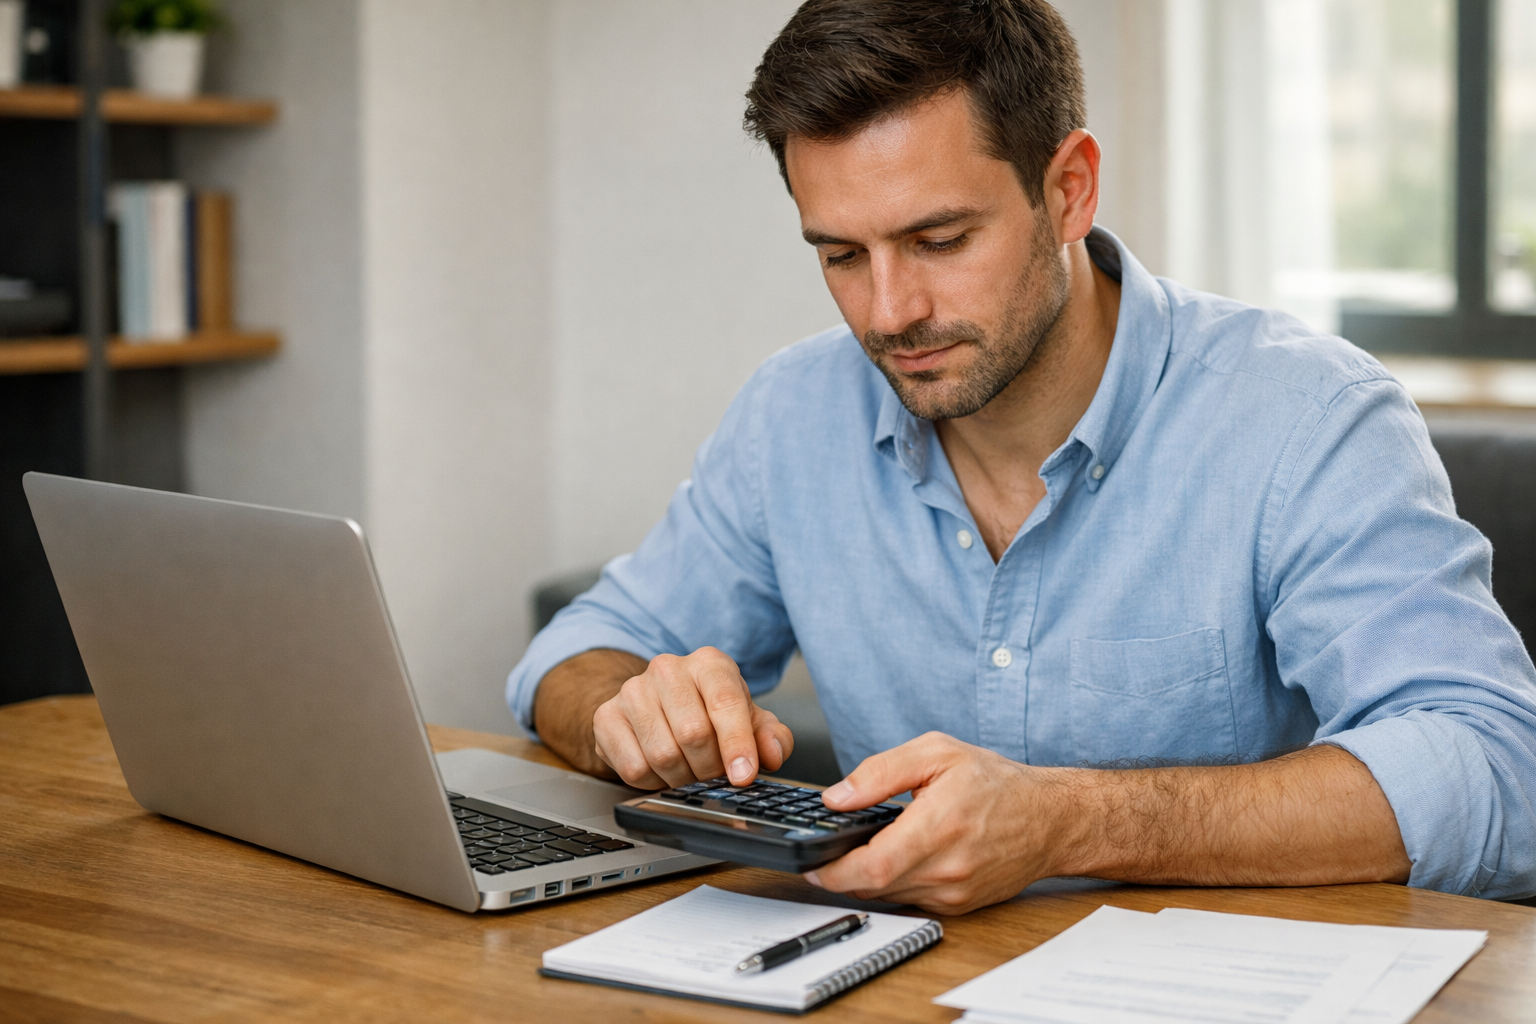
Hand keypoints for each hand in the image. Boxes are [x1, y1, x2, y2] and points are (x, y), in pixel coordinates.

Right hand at [591, 647, 793, 789]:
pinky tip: (662, 771)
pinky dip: (654, 782)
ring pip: (662, 754)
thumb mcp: (748, 721)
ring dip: (682, 777)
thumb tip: (773, 753)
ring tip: (689, 772)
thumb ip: (771, 736)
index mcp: (710, 663)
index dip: (737, 744)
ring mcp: (633, 691)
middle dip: (710, 768)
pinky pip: (633, 767)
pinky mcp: (606, 716)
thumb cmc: (708, 713)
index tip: (744, 776)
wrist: (656, 706)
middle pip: (693, 734)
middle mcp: (668, 669)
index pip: (725, 702)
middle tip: (715, 776)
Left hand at [805, 732, 1072, 914]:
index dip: (833, 871)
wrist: (1049, 819)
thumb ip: (881, 772)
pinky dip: (894, 884)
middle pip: (874, 886)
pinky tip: (894, 860)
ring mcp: (955, 892)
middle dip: (842, 874)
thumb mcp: (936, 753)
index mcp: (939, 826)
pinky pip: (911, 900)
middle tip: (823, 857)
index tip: (811, 865)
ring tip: (858, 853)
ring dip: (867, 879)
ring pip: (890, 895)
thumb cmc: (997, 783)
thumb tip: (837, 797)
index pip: (873, 866)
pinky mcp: (960, 905)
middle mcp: (948, 867)